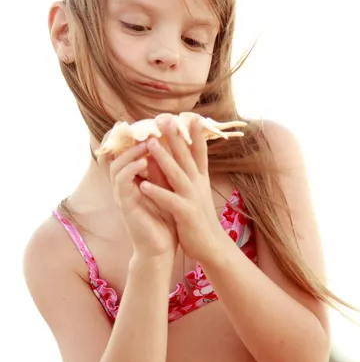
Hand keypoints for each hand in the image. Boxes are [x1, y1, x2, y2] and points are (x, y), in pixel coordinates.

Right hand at [97, 139, 177, 258]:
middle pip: (116, 155)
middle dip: (129, 140)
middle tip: (146, 128)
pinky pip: (122, 183)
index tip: (144, 123)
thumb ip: (163, 170)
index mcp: (133, 181)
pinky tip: (143, 162)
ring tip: (146, 142)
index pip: (125, 154)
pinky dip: (131, 170)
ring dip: (130, 153)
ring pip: (116, 166)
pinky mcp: (125, 206)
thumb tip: (172, 147)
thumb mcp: (166, 189)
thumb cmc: (165, 220)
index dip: (130, 138)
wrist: (161, 249)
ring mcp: (122, 196)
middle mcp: (124, 187)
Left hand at [138, 116, 225, 262]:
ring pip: (176, 174)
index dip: (195, 134)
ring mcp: (193, 198)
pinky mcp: (186, 214)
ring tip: (151, 144)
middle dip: (176, 137)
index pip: (198, 151)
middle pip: (186, 156)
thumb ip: (182, 174)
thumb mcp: (193, 192)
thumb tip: (168, 155)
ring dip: (164, 158)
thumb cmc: (199, 218)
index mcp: (200, 178)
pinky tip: (144, 185)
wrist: (212, 246)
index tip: (191, 115)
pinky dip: (157, 193)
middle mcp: (198, 184)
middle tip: (166, 118)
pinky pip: (169, 201)